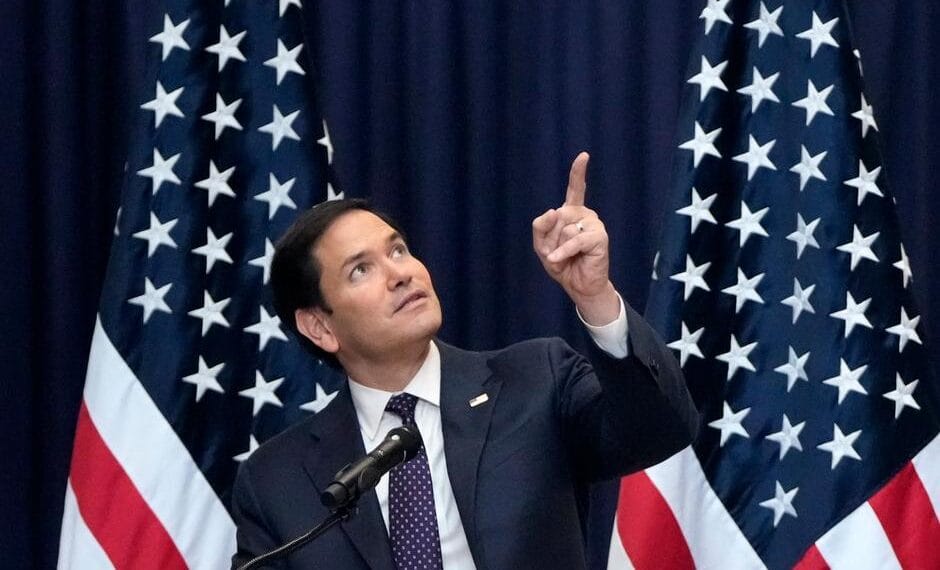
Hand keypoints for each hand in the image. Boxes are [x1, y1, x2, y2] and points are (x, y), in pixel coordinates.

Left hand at [532, 152, 619, 324]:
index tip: (584, 156)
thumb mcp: (542, 245)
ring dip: (557, 247)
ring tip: (565, 257)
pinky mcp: (599, 236)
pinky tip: (558, 260)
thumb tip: (554, 211)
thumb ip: (540, 227)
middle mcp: (585, 215)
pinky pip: (574, 239)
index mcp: (572, 213)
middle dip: (550, 239)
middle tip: (558, 253)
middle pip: (556, 216)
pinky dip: (563, 251)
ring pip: (564, 228)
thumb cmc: (562, 263)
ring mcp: (594, 224)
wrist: (578, 285)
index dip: (578, 172)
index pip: (575, 189)